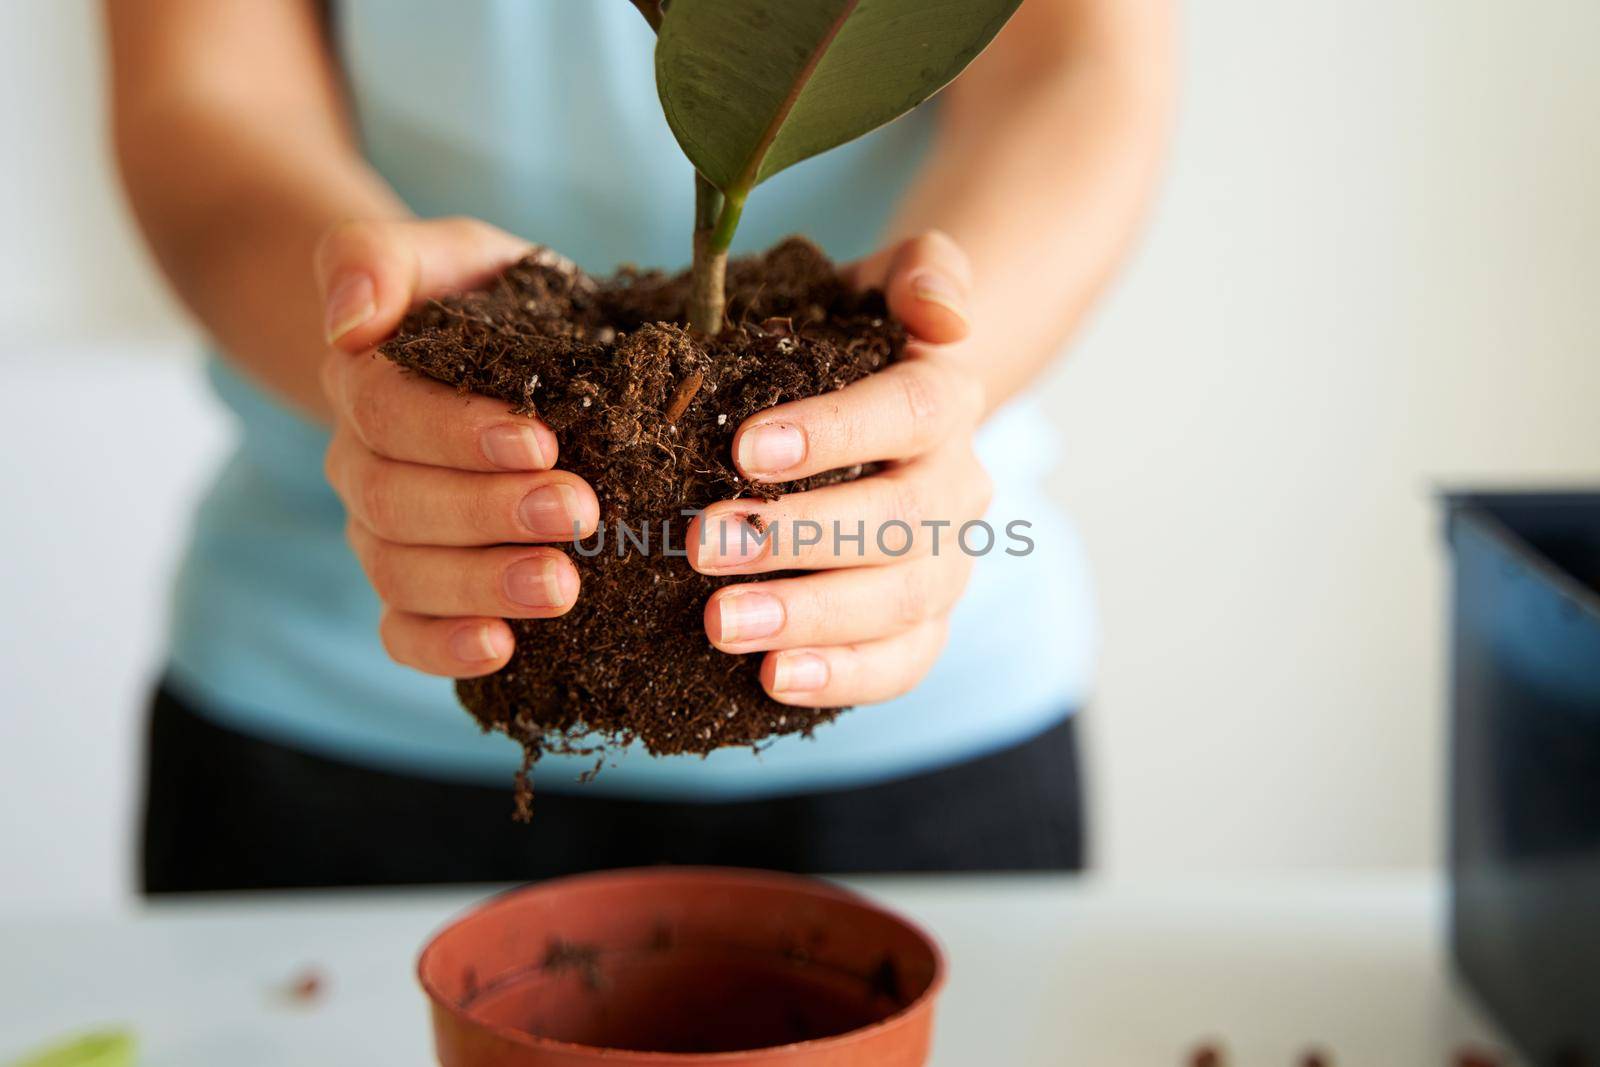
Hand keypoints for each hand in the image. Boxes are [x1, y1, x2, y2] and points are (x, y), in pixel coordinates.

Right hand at [316, 218, 599, 677]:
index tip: (542, 442)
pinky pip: (401, 630)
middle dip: (488, 514)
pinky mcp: (412, 587)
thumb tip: (350, 320)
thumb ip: (379, 257)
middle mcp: (361, 462)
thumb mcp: (447, 250)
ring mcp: (382, 530)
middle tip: (578, 513)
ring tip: (561, 586)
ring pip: (401, 572)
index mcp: (365, 381)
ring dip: (480, 585)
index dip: (457, 434)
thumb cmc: (483, 298)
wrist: (497, 349)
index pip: (389, 413)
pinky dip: (441, 648)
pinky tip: (501, 649)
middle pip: (396, 502)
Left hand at [691, 231, 991, 705]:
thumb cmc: (853, 342)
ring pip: (898, 602)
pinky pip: (901, 663)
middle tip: (704, 543)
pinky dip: (842, 677)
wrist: (884, 414)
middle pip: (901, 520)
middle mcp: (957, 486)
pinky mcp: (923, 625)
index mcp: (947, 399)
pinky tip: (772, 679)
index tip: (743, 448)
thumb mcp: (880, 283)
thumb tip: (943, 316)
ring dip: (809, 616)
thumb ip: (924, 271)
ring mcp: (945, 563)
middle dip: (802, 537)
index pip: (913, 411)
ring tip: (721, 622)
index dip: (836, 432)